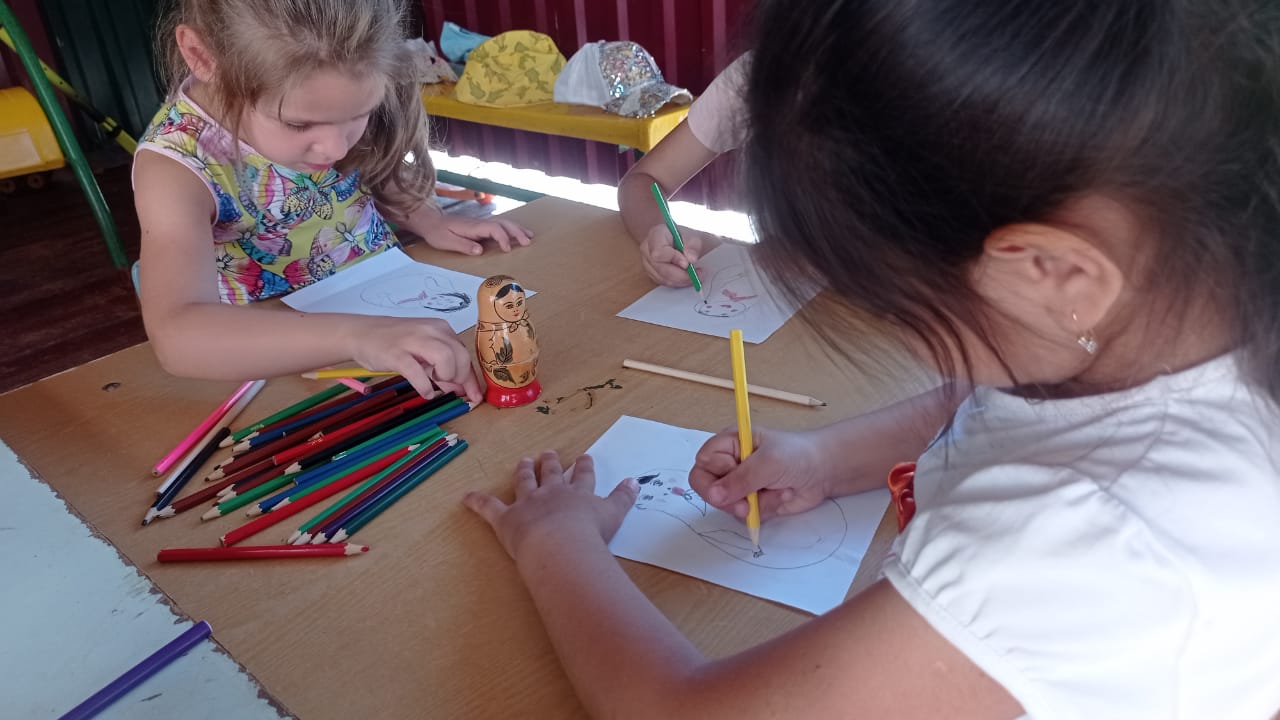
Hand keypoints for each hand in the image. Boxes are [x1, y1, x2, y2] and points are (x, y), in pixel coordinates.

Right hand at [343, 315, 482, 401]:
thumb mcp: (423, 352)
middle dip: (460, 378)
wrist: (361, 333)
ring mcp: (413, 341)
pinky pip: (417, 372)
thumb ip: (442, 367)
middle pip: (460, 356)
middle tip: (448, 386)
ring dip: (446, 376)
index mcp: (440, 329)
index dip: (472, 378)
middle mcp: (431, 331)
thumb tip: (460, 388)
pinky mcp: (396, 354)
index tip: (475, 396)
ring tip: (435, 382)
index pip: (464, 354)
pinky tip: (425, 392)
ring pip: (445, 358)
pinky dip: (424, 386)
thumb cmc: (395, 343)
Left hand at [421, 214, 533, 254]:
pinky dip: (510, 230)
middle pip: (503, 224)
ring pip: (503, 223)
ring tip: (529, 236)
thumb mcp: (447, 242)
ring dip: (517, 229)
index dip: (503, 238)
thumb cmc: (438, 233)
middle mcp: (480, 223)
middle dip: (517, 232)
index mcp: (473, 227)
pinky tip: (516, 234)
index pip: (494, 229)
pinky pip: (499, 227)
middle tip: (528, 241)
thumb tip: (480, 250)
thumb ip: (464, 245)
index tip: (507, 249)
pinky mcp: (480, 227)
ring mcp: (481, 224)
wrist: (431, 221)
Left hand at [464, 452, 637, 561]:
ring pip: (524, 482)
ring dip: (524, 472)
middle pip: (551, 474)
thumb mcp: (614, 515)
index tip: (584, 457)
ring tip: (524, 461)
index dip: (584, 467)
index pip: (583, 476)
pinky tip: (466, 497)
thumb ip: (624, 498)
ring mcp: (528, 503)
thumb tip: (636, 481)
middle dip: (550, 463)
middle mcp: (552, 493)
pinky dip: (476, 503)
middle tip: (549, 453)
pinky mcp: (507, 518)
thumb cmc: (590, 534)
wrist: (562, 544)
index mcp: (578, 494)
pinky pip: (489, 508)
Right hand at [638, 223, 703, 286]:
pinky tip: (686, 278)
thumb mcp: (692, 235)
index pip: (658, 252)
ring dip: (681, 280)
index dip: (673, 259)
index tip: (687, 263)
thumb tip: (691, 259)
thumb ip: (693, 245)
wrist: (675, 239)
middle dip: (681, 275)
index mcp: (655, 235)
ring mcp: (647, 263)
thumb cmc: (682, 235)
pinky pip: (664, 282)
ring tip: (695, 276)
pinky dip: (677, 282)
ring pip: (662, 278)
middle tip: (697, 274)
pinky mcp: (652, 273)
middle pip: (660, 268)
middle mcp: (647, 249)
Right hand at [688, 426, 832, 522]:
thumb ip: (740, 479)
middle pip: (708, 489)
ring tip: (779, 490)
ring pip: (728, 506)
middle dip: (730, 499)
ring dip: (755, 504)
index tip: (731, 481)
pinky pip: (745, 515)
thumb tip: (714, 497)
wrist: (825, 471)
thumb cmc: (797, 455)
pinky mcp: (753, 502)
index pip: (702, 463)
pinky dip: (764, 510)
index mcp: (729, 444)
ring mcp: (741, 485)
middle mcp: (730, 464)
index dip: (712, 476)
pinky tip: (782, 496)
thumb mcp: (767, 463)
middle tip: (748, 504)